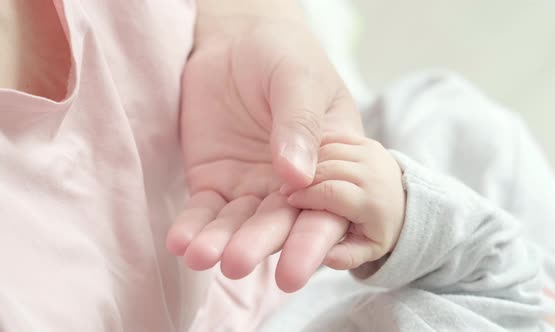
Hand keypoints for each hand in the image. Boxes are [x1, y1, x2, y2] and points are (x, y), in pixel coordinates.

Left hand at [166, 7, 362, 291]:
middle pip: (279, 223)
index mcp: (329, 166)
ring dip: (220, 242)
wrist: (238, 41)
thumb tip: (296, 177)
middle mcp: (293, 185)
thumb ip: (300, 125)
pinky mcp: (214, 182)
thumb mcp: (299, 80)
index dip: (311, 242)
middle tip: (238, 264)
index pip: (325, 210)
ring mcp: (252, 187)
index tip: (294, 270)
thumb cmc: (284, 55)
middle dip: (258, 246)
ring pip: (238, 223)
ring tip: (200, 255)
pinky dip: (192, 228)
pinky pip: (203, 210)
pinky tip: (181, 244)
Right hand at [286, 133, 405, 269]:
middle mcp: (374, 172)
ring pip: (330, 149)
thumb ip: (346, 256)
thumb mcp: (368, 249)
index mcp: (373, 201)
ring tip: (289, 176)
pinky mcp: (365, 140)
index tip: (289, 201)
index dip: (306, 195)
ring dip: (305, 161)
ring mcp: (370, 152)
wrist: (407, 201)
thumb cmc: (380, 228)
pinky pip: (334, 137)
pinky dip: (315, 146)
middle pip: (328, 168)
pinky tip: (302, 161)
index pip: (332, 192)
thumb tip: (325, 257)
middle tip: (283, 190)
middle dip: (301, 178)